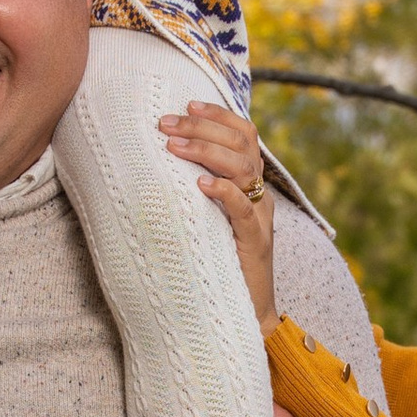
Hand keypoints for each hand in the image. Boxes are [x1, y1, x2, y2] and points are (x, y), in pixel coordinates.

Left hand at [159, 97, 276, 322]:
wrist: (245, 313)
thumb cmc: (218, 264)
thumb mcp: (206, 218)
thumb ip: (194, 191)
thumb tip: (156, 164)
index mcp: (251, 185)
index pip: (244, 134)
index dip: (219, 115)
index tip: (186, 103)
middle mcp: (260, 196)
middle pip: (242, 144)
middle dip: (202, 128)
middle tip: (165, 124)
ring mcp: (260, 219)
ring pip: (243, 169)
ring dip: (206, 152)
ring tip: (172, 147)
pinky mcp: (255, 243)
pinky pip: (243, 209)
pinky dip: (224, 192)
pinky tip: (200, 184)